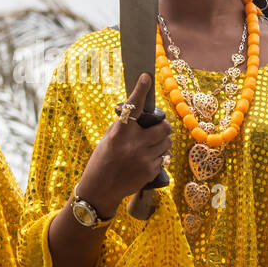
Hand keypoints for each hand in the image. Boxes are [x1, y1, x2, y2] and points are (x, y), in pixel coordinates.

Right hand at [77, 74, 172, 213]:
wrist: (100, 189)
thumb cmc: (102, 161)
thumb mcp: (108, 140)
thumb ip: (125, 127)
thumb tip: (144, 114)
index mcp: (119, 133)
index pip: (133, 107)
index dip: (140, 90)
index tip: (146, 77)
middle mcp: (133, 144)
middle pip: (163, 127)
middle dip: (162, 128)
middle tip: (155, 131)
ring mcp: (144, 158)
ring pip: (167, 142)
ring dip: (161, 143)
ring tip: (147, 149)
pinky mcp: (151, 171)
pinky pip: (164, 158)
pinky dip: (158, 158)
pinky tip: (144, 163)